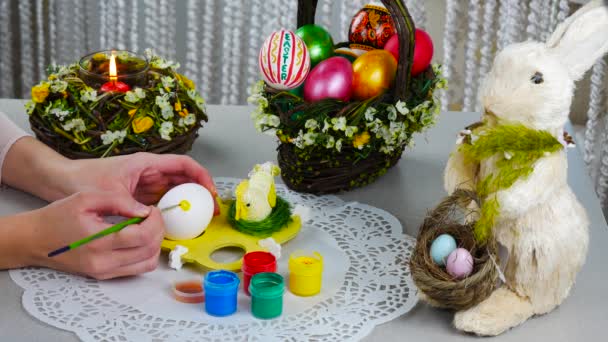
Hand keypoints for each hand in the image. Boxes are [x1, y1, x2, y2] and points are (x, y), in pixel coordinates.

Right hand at [29, 191, 164, 279]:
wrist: (34, 240)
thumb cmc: (57, 217)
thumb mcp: (85, 198)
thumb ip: (117, 201)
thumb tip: (143, 210)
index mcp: (98, 241)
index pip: (142, 236)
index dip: (155, 221)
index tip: (152, 209)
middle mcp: (103, 262)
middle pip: (149, 250)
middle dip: (159, 230)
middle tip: (153, 216)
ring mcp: (105, 272)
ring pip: (148, 263)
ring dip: (155, 244)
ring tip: (147, 227)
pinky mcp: (105, 276)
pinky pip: (138, 269)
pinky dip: (146, 253)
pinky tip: (138, 238)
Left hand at [68, 152, 218, 212]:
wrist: (63, 182)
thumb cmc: (84, 180)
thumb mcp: (109, 193)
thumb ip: (130, 205)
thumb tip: (149, 218)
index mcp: (146, 163)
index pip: (184, 164)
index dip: (202, 176)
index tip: (210, 192)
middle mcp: (150, 172)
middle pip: (185, 178)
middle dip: (201, 192)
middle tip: (212, 210)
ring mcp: (147, 184)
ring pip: (177, 190)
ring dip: (190, 202)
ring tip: (201, 219)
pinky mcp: (141, 196)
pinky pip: (165, 201)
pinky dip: (175, 210)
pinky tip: (180, 223)